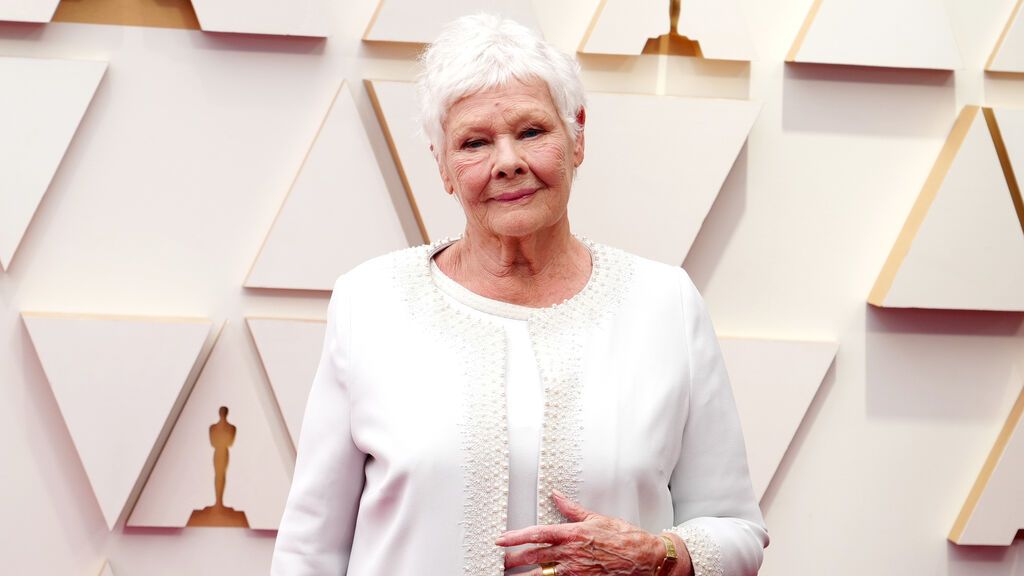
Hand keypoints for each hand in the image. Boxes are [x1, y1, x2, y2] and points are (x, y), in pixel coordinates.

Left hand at [495, 490, 692, 574]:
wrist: (644, 558)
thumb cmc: (624, 538)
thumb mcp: (596, 518)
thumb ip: (572, 510)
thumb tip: (557, 496)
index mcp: (572, 534)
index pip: (537, 534)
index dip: (516, 537)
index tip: (501, 539)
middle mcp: (571, 554)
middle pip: (534, 557)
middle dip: (514, 560)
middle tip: (499, 561)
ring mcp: (575, 571)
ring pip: (543, 575)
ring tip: (511, 575)